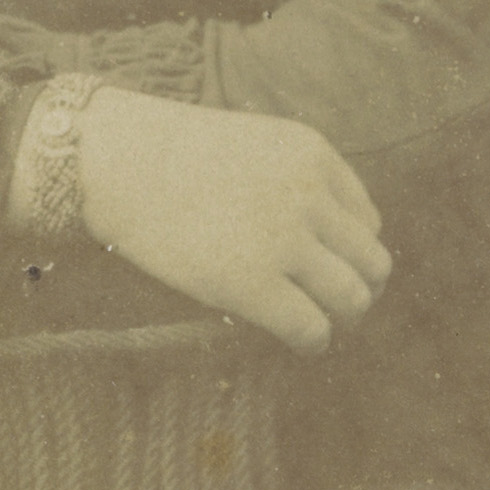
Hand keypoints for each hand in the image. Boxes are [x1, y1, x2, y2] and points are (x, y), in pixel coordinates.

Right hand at [75, 87, 390, 355]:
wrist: (117, 161)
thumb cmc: (172, 157)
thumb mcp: (253, 147)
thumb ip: (295, 182)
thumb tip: (328, 248)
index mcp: (313, 156)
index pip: (367, 221)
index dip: (348, 251)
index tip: (323, 267)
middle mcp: (310, 196)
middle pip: (373, 262)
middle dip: (357, 287)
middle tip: (330, 303)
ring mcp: (284, 241)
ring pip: (354, 298)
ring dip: (341, 317)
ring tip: (316, 322)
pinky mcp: (253, 284)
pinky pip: (312, 329)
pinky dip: (313, 342)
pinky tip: (298, 341)